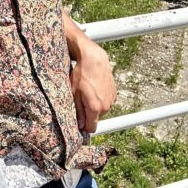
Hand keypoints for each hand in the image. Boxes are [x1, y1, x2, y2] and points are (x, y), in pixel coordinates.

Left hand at [64, 10, 116, 131]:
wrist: (94, 59)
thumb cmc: (81, 74)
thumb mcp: (73, 93)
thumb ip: (78, 111)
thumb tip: (80, 125)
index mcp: (95, 108)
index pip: (91, 128)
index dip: (83, 127)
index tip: (78, 122)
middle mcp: (106, 106)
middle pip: (95, 119)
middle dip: (88, 114)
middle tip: (80, 100)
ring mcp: (111, 100)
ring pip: (101, 110)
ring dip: (94, 105)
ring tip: (87, 92)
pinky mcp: (114, 93)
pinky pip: (106, 102)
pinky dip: (100, 98)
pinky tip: (94, 88)